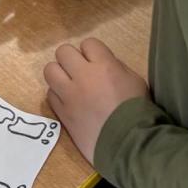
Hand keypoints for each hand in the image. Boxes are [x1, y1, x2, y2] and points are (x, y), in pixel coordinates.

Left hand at [44, 39, 148, 160]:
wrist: (129, 144)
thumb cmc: (138, 112)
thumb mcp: (135, 81)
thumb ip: (116, 67)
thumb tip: (102, 64)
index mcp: (104, 66)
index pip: (88, 43)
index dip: (92, 52)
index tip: (97, 63)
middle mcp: (82, 76)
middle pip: (63, 52)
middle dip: (72, 59)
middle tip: (80, 72)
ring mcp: (69, 94)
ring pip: (50, 70)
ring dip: (59, 75)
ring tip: (70, 85)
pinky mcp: (61, 112)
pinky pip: (50, 94)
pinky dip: (58, 95)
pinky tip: (69, 102)